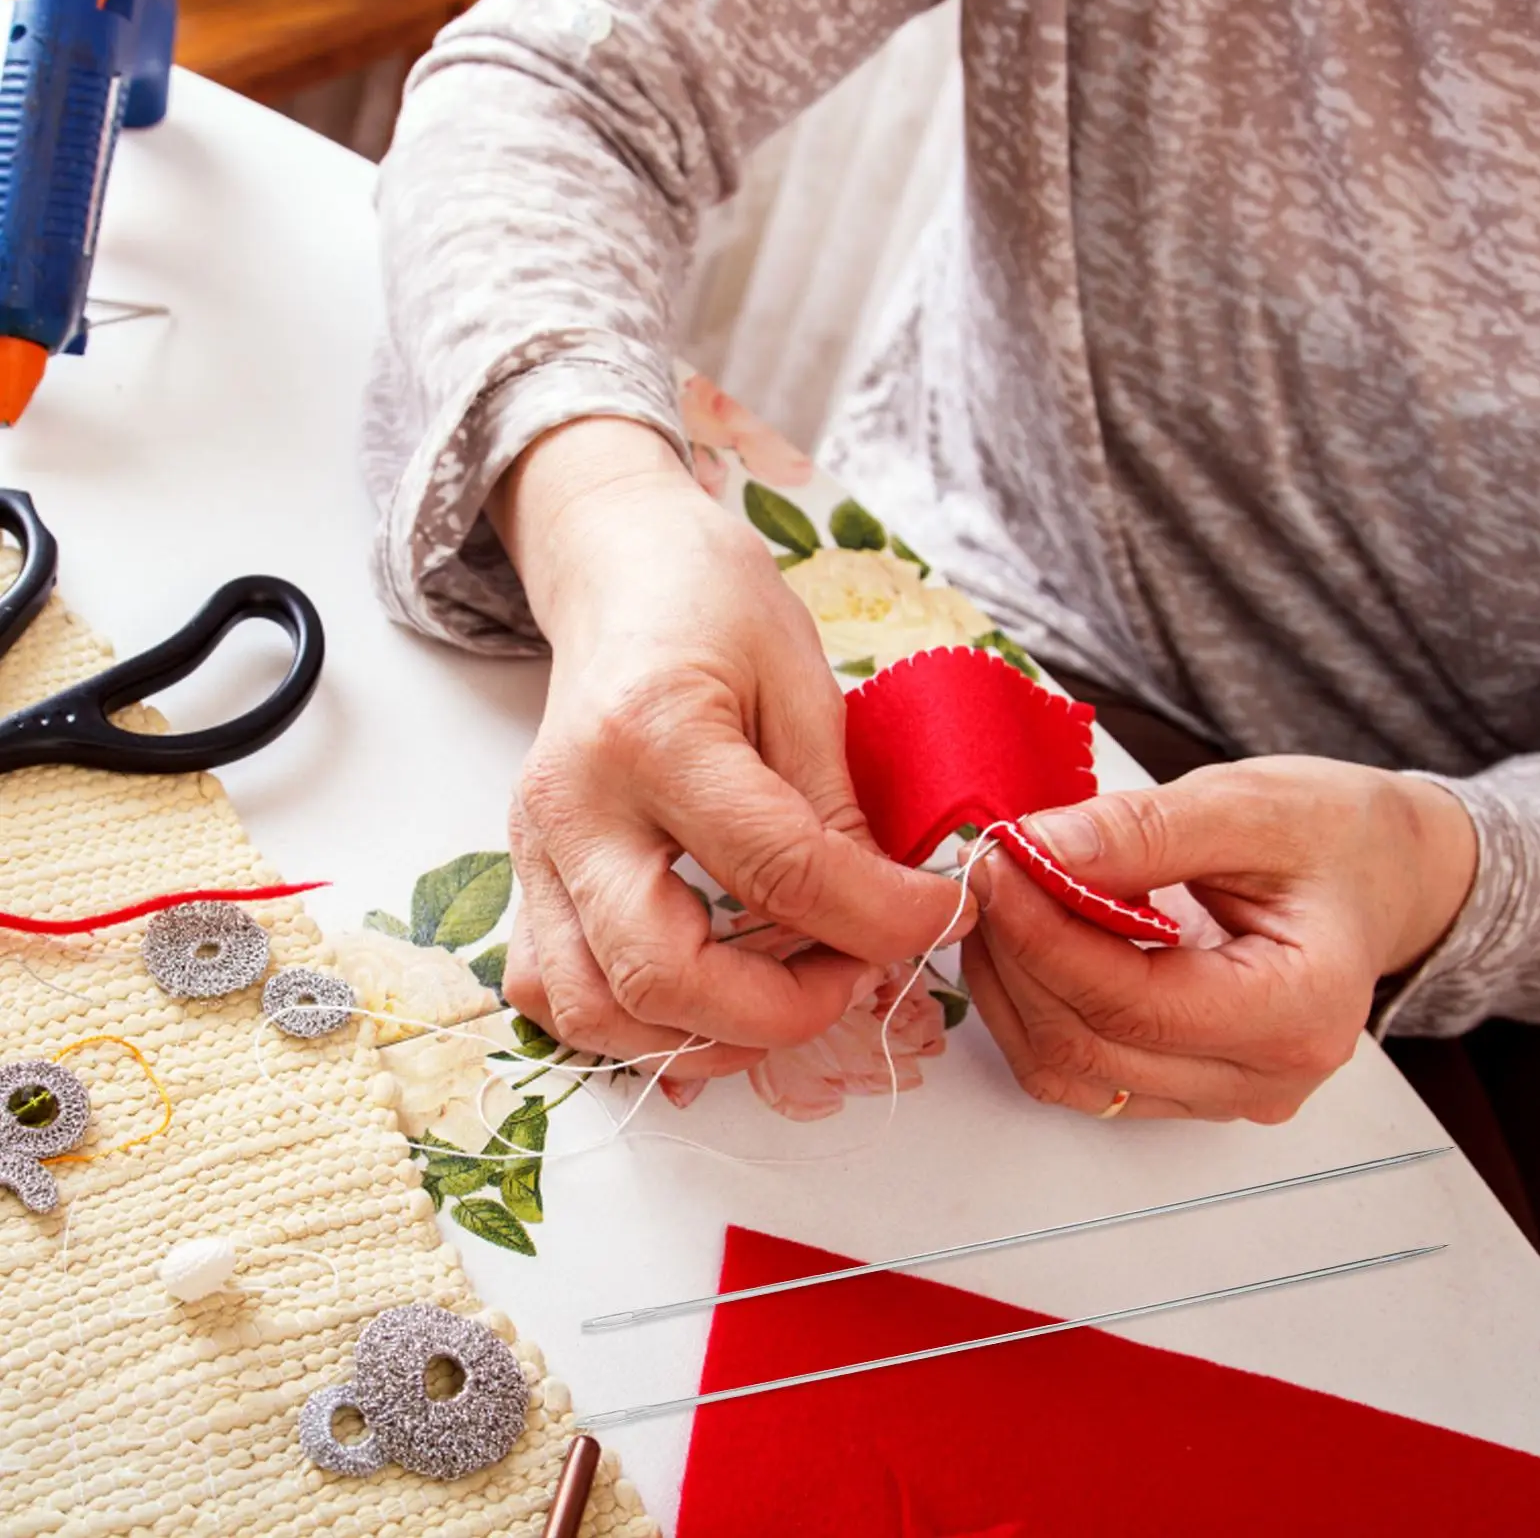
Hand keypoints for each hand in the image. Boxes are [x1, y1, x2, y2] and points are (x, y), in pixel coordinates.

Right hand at [489, 417, 968, 1075]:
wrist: (618, 571)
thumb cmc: (713, 604)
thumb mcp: (802, 682)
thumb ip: (837, 811)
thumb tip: (895, 917)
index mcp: (654, 732)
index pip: (778, 871)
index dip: (881, 918)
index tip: (944, 915)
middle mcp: (574, 805)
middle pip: (660, 973)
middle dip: (781, 1012)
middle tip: (856, 975)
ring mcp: (535, 848)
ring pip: (591, 1010)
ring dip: (702, 1035)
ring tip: (785, 993)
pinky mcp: (527, 873)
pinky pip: (555, 992)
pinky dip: (630, 1024)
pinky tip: (704, 993)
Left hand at [963, 756, 1477, 1121]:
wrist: (1377, 873)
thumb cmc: (1333, 836)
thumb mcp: (1246, 805)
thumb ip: (1141, 831)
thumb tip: (1037, 851)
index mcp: (1301, 1008)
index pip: (1136, 1004)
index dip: (1044, 937)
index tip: (996, 868)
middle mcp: (1265, 1075)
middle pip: (1091, 1044)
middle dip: (1017, 955)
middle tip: (985, 871)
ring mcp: (1224, 1094)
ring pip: (1071, 1069)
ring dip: (1012, 987)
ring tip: (1000, 902)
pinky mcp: (1185, 1089)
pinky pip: (1081, 1072)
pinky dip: (1033, 1010)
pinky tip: (1025, 943)